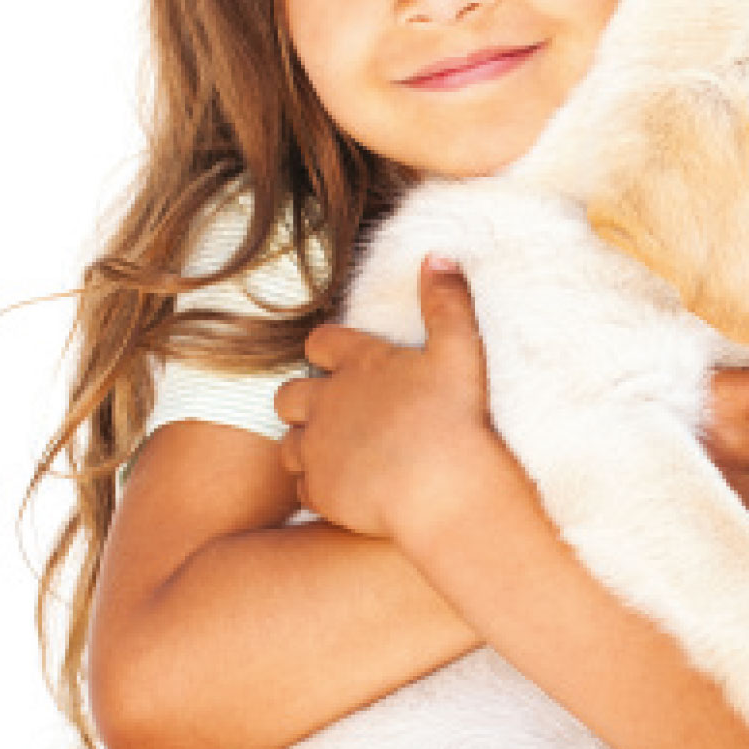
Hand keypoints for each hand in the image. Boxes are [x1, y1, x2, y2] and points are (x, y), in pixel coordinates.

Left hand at [274, 256, 502, 539]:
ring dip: (307, 447)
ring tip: (340, 455)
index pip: (320, 344)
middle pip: (289, 395)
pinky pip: (303, 488)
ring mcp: (317, 450)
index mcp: (357, 364)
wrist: (442, 488)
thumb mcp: (459, 350)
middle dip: (304, 401)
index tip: (342, 362)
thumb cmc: (455, 418)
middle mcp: (325, 403)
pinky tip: (346, 492)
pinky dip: (320, 488)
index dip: (327, 351)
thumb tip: (438, 256)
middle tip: (336, 413)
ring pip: (289, 445)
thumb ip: (447, 302)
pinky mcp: (320, 492)